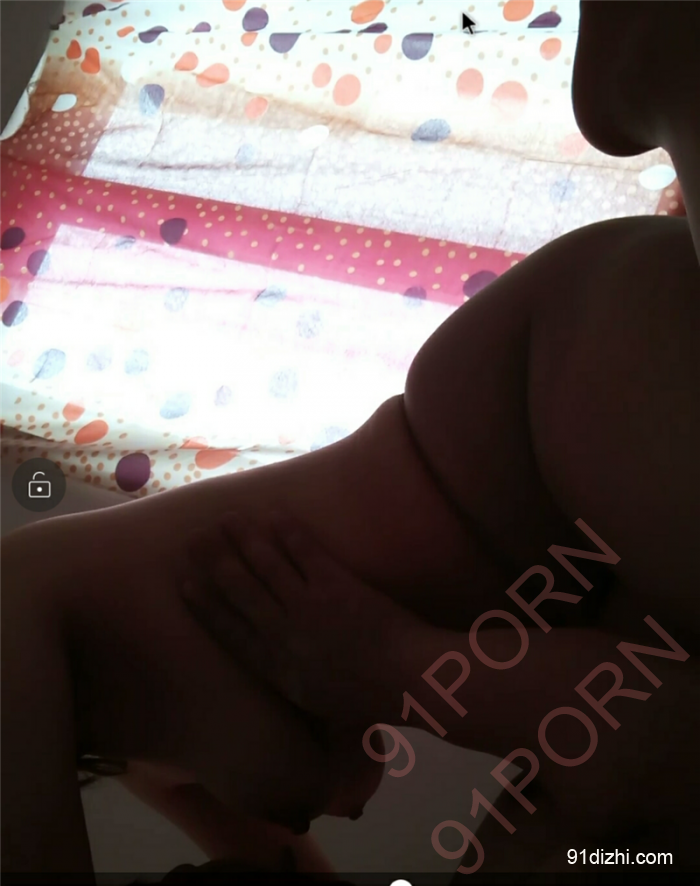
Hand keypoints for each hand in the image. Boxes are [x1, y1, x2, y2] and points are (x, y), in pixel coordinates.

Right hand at [181, 510, 419, 727]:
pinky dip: (288, 532)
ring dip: (244, 539)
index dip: (206, 605)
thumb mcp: (319, 703)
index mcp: (277, 670)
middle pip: (240, 592)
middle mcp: (284, 636)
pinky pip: (305, 553)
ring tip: (227, 518)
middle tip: (195, 538)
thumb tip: (277, 665)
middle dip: (215, 562)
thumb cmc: (370, 699)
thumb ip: (293, 681)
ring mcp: (309, 608)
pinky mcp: (335, 586)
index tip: (185, 582)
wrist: (409, 681)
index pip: (231, 632)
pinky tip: (274, 515)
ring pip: (266, 566)